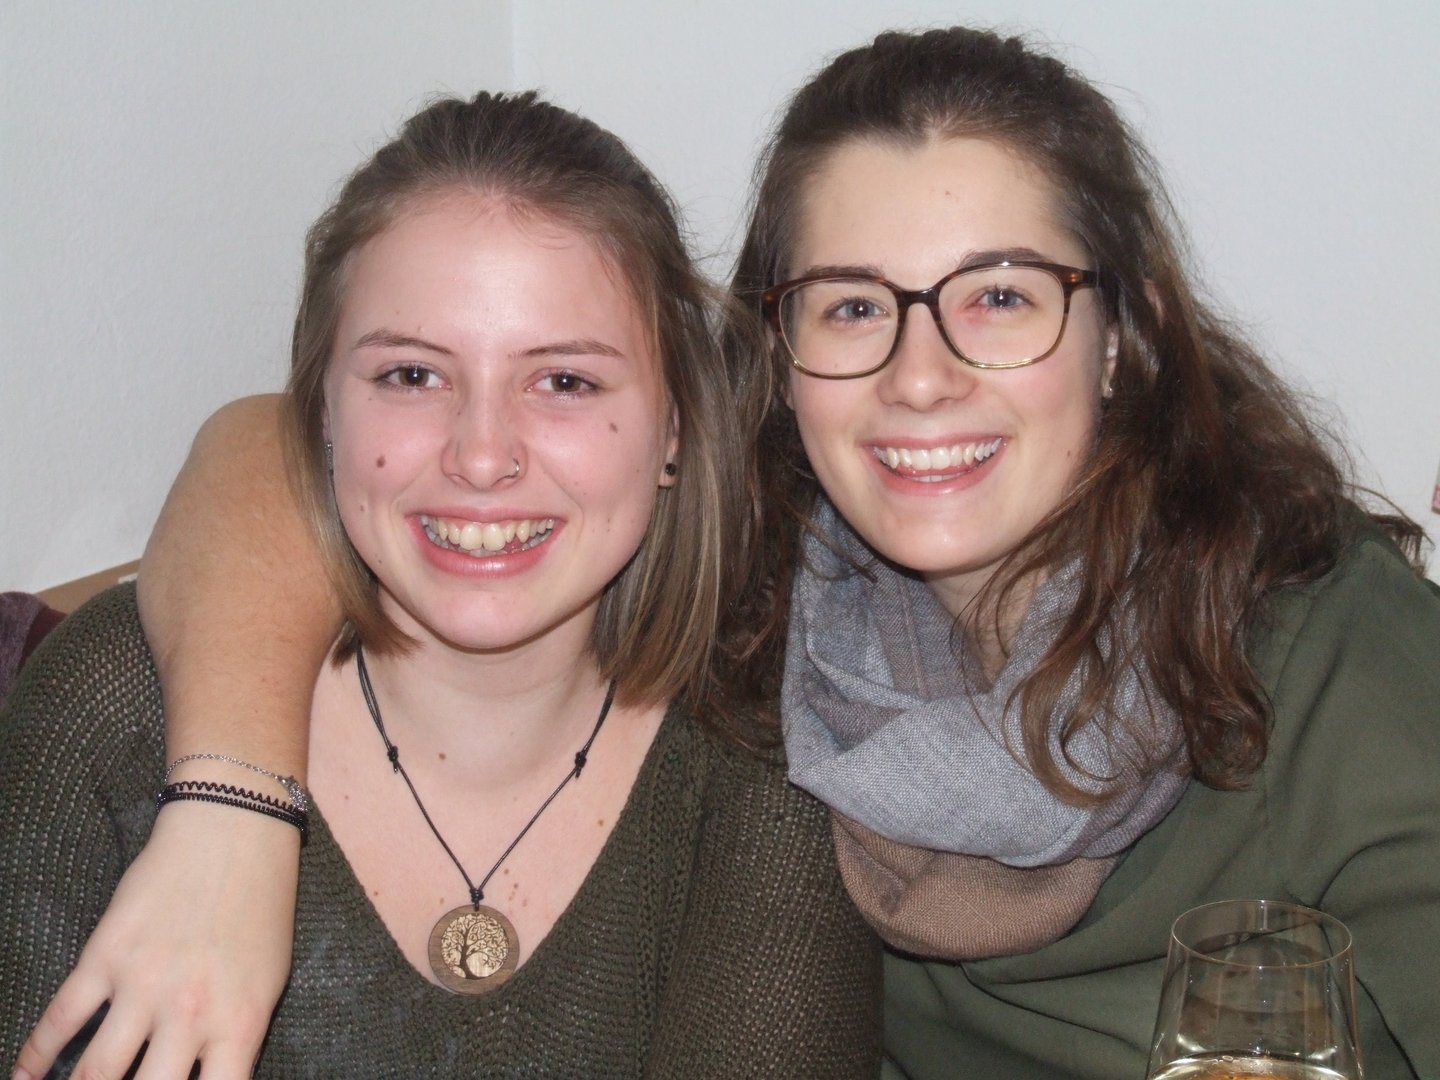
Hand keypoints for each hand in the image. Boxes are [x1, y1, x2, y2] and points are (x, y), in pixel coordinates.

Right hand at [13, 801, 299, 1079]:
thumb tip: (207, 1079)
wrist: (234, 829)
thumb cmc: (261, 906)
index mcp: (239, 1022)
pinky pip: (60, 1020)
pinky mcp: (104, 956)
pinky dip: (34, 1058)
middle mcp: (190, 1013)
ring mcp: (143, 985)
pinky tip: (24, 1079)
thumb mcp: (268, 980)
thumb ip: (235, 1037)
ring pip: (95, 1075)